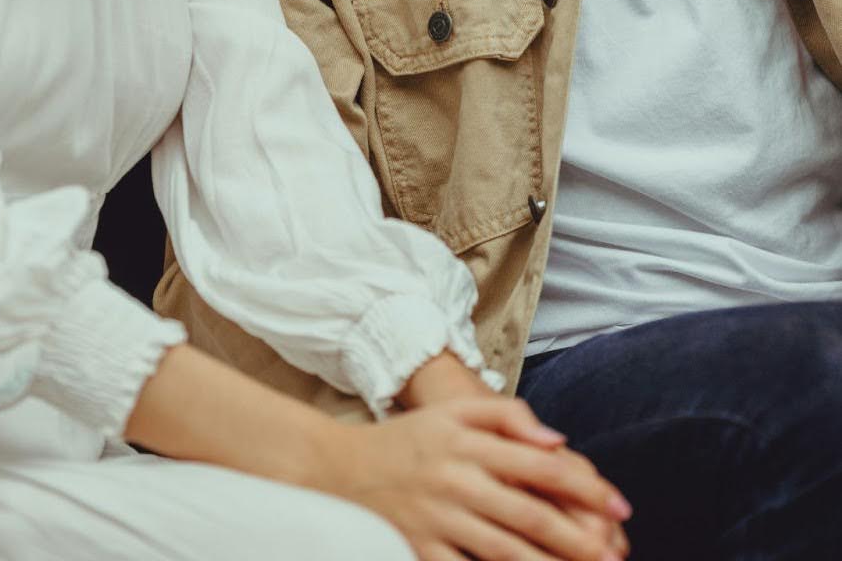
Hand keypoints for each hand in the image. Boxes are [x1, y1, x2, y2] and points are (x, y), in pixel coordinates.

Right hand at [321, 395, 630, 560]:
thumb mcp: (455, 412)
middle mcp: (458, 481)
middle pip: (529, 515)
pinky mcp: (421, 551)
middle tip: (615, 557)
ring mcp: (439, 520)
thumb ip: (508, 416)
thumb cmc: (408, 439)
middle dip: (580, 540)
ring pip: (506, 552)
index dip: (585, 487)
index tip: (620, 506)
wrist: (338, 468)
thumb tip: (558, 441)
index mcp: (470, 444)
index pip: (540, 465)